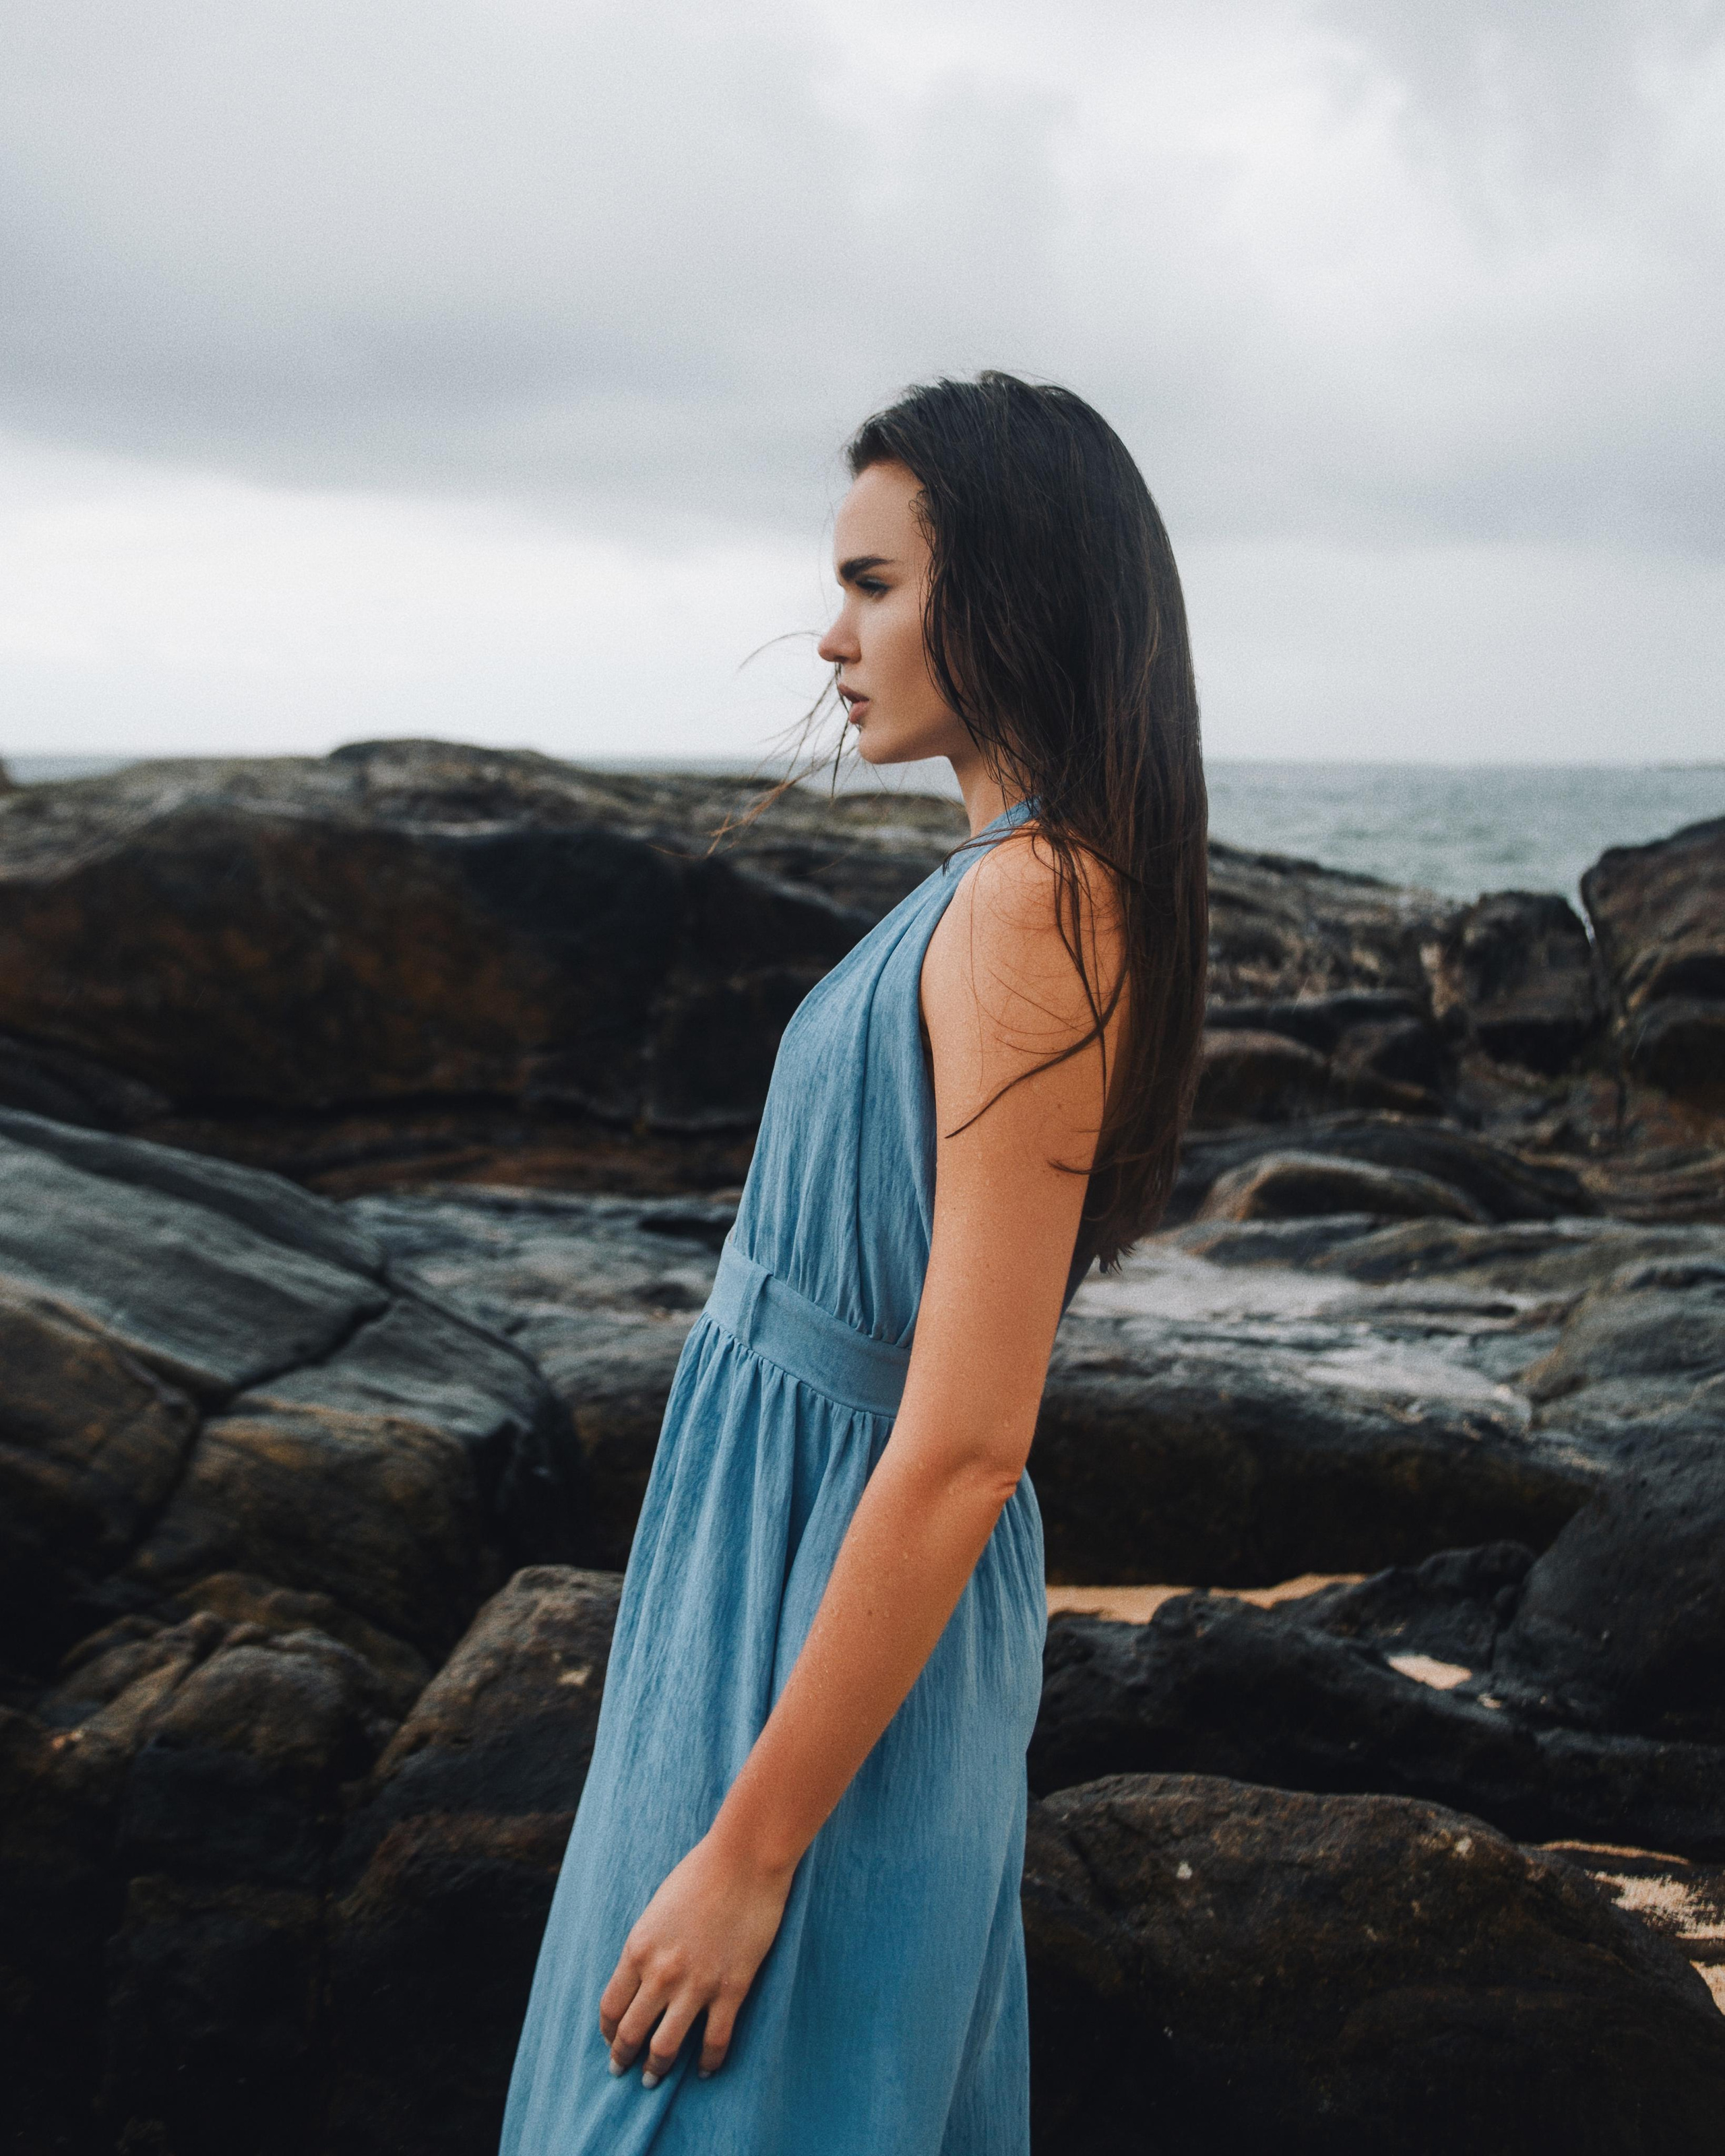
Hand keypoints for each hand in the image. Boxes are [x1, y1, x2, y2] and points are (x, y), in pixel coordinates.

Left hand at [598, 1829, 793, 2084]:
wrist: (744, 1859)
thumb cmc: (700, 1873)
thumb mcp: (657, 1909)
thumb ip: (647, 1947)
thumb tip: (642, 1978)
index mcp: (638, 1949)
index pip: (611, 2007)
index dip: (608, 2031)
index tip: (611, 2042)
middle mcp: (661, 1973)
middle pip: (631, 2033)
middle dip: (624, 2059)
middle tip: (623, 2072)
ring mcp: (697, 1984)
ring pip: (666, 2047)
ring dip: (656, 2069)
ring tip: (653, 2080)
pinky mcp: (731, 1989)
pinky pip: (714, 2041)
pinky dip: (707, 2063)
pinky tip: (704, 2071)